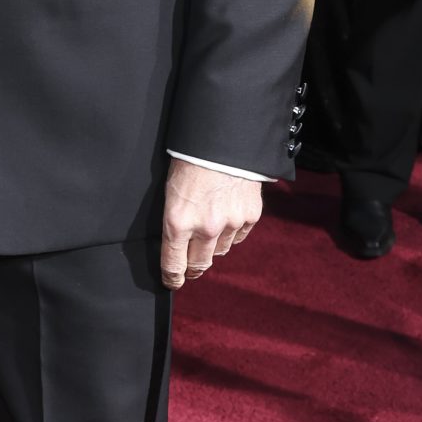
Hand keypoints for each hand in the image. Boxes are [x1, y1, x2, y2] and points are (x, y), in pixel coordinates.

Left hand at [161, 159, 261, 291]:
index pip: (173, 264)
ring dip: (212, 247)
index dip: (172, 278)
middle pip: (199, 264)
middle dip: (192, 268)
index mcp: (178, 221)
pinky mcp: (250, 216)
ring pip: (220, 251)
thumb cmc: (192, 160)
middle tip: (190, 268)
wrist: (225, 139)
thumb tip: (177, 242)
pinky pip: (238, 236)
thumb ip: (175, 219)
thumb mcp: (171, 190)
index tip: (172, 282)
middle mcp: (205, 228)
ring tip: (208, 233)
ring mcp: (230, 223)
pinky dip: (231, 233)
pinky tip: (226, 219)